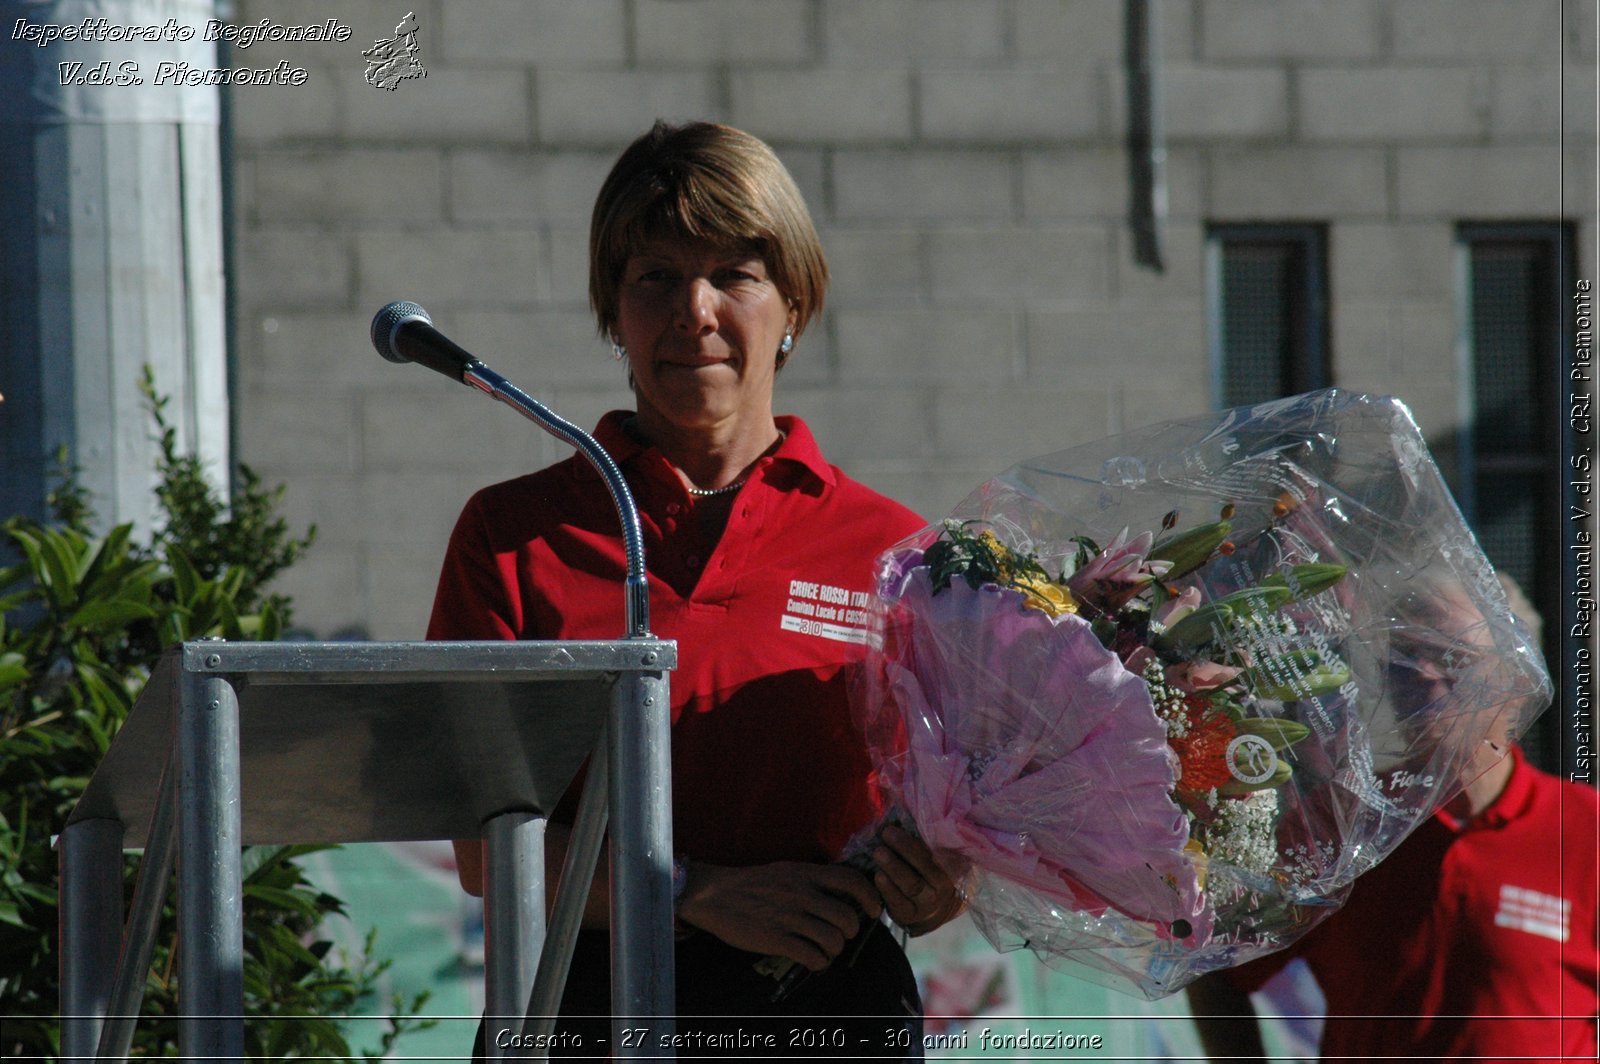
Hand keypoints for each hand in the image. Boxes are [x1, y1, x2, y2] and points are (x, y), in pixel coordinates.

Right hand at [676, 860, 881, 971]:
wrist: (715, 895)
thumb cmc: (752, 884)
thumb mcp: (786, 870)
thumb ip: (813, 878)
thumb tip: (842, 889)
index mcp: (805, 874)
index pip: (851, 880)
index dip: (870, 896)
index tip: (874, 910)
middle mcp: (801, 894)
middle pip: (847, 916)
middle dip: (851, 931)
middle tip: (843, 934)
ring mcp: (789, 918)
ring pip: (833, 939)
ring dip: (835, 949)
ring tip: (826, 948)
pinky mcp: (776, 940)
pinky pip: (813, 957)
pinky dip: (820, 963)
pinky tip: (813, 960)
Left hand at [871, 824, 962, 934]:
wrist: (929, 909)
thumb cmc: (926, 871)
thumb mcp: (932, 855)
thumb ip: (923, 838)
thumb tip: (902, 809)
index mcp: (951, 867)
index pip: (941, 851)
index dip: (926, 839)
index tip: (913, 825)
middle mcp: (943, 886)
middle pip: (926, 866)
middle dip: (905, 848)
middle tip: (887, 833)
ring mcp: (927, 903)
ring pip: (912, 885)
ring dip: (894, 867)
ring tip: (878, 852)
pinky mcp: (909, 915)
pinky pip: (898, 901)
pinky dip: (887, 888)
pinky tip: (878, 875)